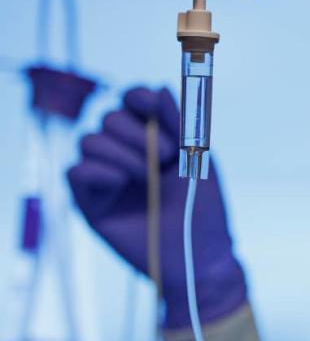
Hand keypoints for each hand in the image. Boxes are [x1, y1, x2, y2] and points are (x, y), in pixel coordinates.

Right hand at [68, 87, 246, 328]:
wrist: (198, 254)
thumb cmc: (203, 210)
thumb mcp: (197, 160)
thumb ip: (180, 123)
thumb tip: (160, 86)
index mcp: (153, 140)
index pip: (130, 101)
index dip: (139, 98)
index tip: (157, 110)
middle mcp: (125, 154)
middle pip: (109, 117)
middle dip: (140, 133)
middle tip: (167, 158)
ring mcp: (106, 178)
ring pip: (90, 139)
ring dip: (123, 152)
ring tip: (148, 176)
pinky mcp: (90, 203)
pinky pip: (76, 170)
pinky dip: (99, 170)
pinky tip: (122, 183)